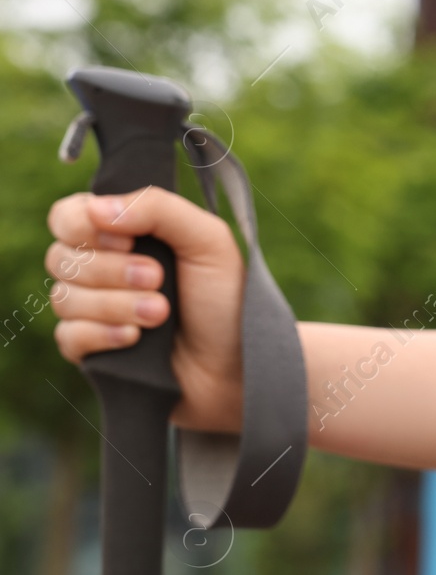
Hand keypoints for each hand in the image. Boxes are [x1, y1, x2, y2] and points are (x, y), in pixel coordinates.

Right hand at [46, 187, 245, 433]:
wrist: (236, 366)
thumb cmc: (226, 300)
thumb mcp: (208, 241)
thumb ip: (159, 208)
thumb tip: (96, 208)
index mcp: (124, 234)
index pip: (67, 216)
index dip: (84, 226)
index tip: (128, 241)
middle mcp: (100, 269)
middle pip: (60, 257)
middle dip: (111, 270)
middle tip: (159, 280)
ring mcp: (91, 311)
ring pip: (64, 298)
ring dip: (117, 305)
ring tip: (162, 314)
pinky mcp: (90, 350)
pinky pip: (67, 336)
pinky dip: (103, 335)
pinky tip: (135, 339)